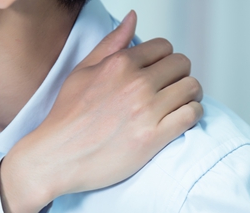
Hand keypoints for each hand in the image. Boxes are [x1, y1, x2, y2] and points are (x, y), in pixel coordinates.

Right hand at [0, 10, 202, 212]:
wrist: (57, 157)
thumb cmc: (67, 118)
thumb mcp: (82, 72)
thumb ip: (110, 44)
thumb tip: (133, 18)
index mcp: (119, 64)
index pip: (164, 47)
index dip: (165, 60)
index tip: (161, 74)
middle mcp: (136, 83)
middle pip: (182, 64)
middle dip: (180, 75)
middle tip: (172, 90)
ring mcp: (146, 110)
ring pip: (191, 88)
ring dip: (190, 95)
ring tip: (181, 104)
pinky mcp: (153, 137)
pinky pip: (191, 114)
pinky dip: (193, 114)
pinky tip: (181, 119)